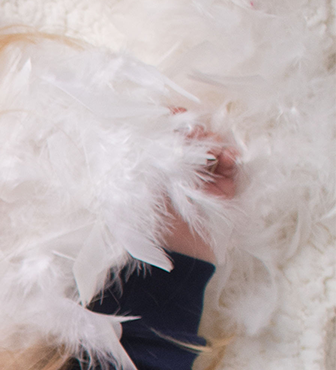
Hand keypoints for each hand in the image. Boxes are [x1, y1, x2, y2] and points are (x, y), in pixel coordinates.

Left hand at [160, 125, 237, 262]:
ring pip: (211, 147)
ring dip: (212, 142)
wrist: (175, 255)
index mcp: (151, 170)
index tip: (173, 114)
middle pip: (189, 138)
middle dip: (193, 130)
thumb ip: (150, 157)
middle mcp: (175, 171)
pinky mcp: (222, 189)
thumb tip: (165, 129)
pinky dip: (228, 156)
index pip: (161, 137)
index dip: (169, 122)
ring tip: (210, 148)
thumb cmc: (149, 223)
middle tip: (193, 134)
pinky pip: (228, 164)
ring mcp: (200, 179)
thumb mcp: (141, 186)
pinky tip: (225, 157)